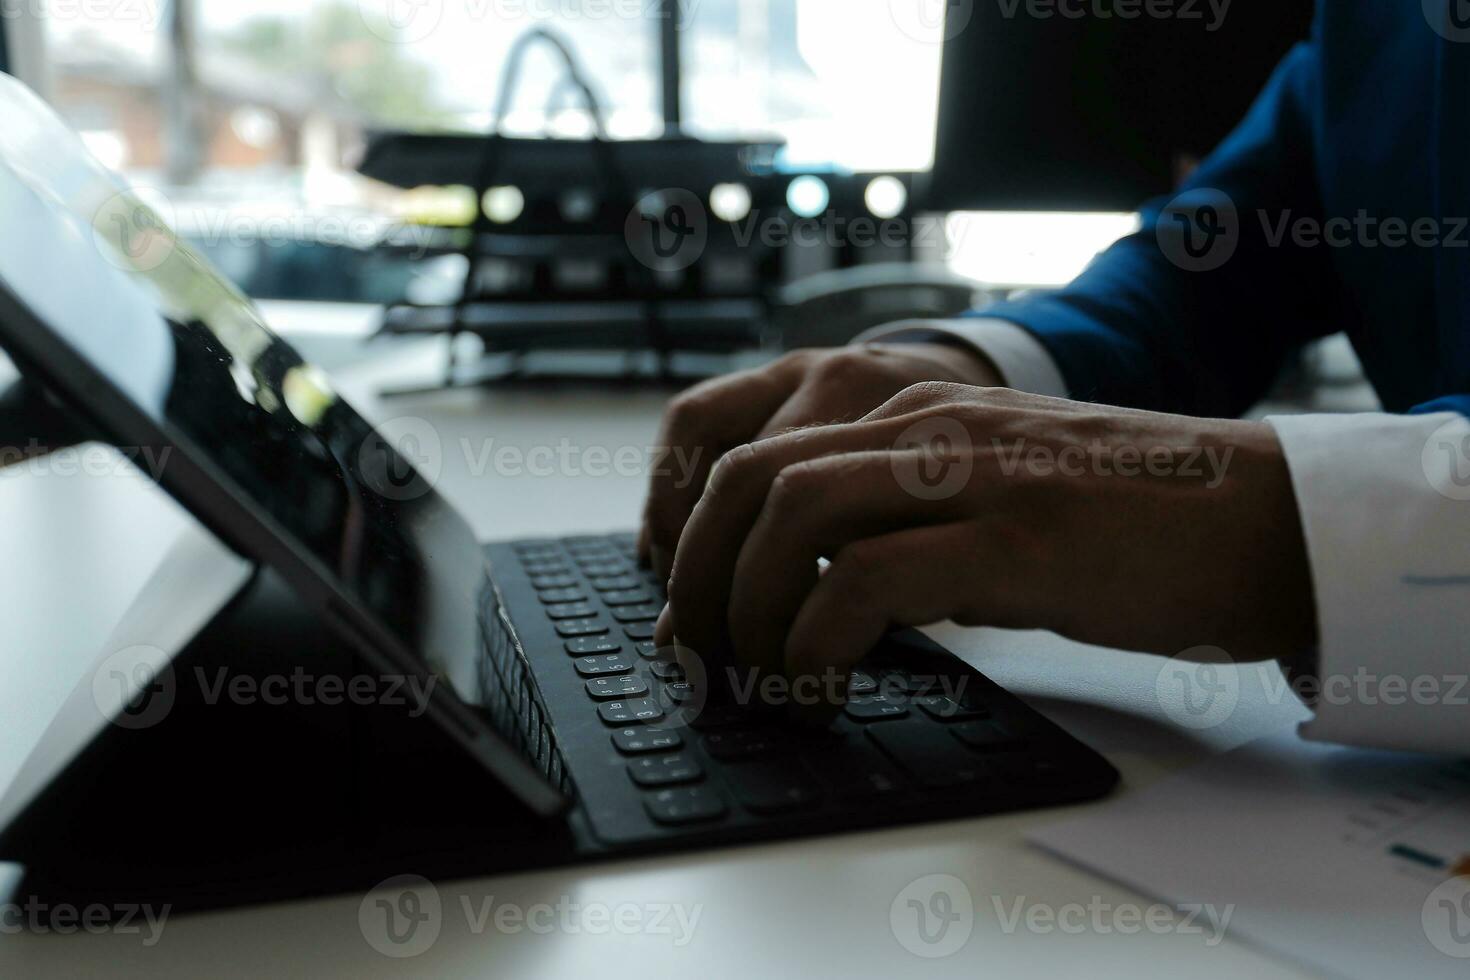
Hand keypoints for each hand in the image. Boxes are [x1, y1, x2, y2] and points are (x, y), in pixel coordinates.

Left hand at [654, 382, 1317, 717]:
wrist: (1253, 515)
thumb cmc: (1121, 523)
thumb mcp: (986, 493)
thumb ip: (900, 516)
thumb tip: (807, 592)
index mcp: (910, 417)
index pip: (749, 455)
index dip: (692, 539)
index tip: (689, 614)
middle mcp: (925, 430)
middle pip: (747, 483)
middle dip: (698, 580)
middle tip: (701, 657)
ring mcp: (969, 478)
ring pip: (792, 518)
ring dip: (748, 611)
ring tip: (759, 679)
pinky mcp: (1016, 542)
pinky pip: (868, 583)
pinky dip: (817, 645)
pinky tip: (825, 687)